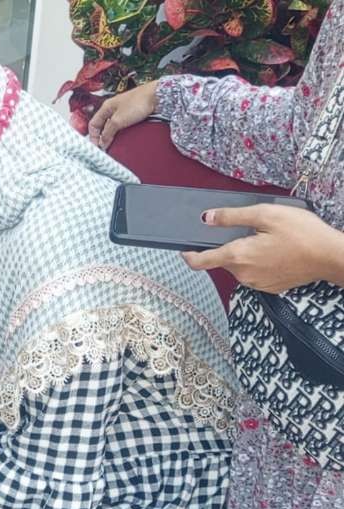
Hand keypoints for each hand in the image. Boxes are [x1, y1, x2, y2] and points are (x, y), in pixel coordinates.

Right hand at [88, 80, 158, 149]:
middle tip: (106, 147)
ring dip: (113, 135)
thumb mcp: (118, 120)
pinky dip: (122, 132)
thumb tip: (103, 143)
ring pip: (113, 126)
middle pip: (103, 126)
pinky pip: (123, 125)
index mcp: (106, 107)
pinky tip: (125, 137)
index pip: (93, 124)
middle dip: (103, 137)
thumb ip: (108, 132)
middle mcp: (113, 108)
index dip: (93, 136)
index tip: (97, 147)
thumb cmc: (138, 102)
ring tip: (115, 144)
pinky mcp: (133, 113)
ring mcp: (123, 110)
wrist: (157, 95)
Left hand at [182, 204, 343, 293]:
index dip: (188, 255)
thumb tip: (206, 218)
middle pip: (223, 260)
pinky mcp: (270, 288)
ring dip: (245, 255)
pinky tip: (276, 253)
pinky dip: (259, 263)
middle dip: (229, 246)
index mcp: (237, 256)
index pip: (200, 261)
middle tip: (250, 231)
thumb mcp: (266, 215)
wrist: (330, 256)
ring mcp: (256, 284)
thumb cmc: (301, 232)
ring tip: (268, 241)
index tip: (184, 248)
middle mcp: (242, 275)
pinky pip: (255, 273)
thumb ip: (232, 217)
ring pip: (240, 267)